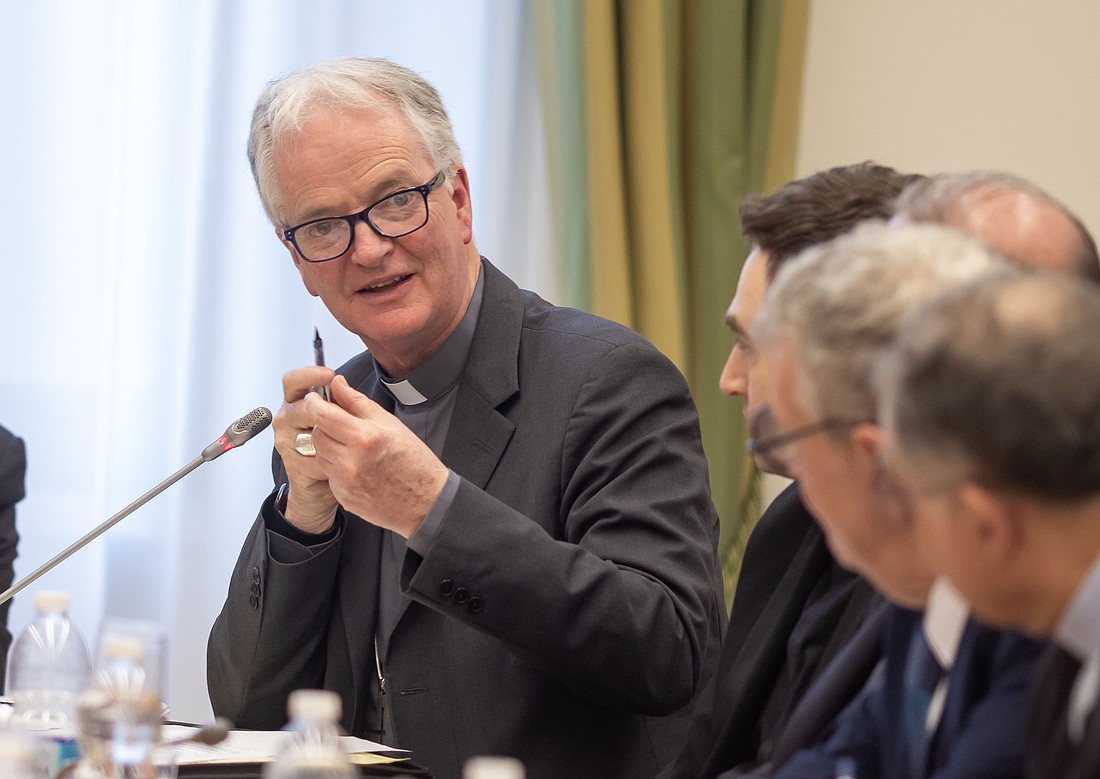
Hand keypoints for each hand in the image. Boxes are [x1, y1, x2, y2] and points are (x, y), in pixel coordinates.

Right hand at [274, 365, 339, 532]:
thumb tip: (340, 381)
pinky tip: (338, 462)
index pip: (292, 381)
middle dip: (326, 415)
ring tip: (342, 445)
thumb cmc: (336, 445)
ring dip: (332, 440)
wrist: (326, 484)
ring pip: (310, 434)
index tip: (328, 375)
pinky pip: (316, 458)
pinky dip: (332, 461)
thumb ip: (343, 400)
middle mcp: (286, 418)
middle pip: (302, 407)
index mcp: (296, 401)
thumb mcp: (346, 418)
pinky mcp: (292, 464)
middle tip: (344, 423)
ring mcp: (286, 442)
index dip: (309, 375)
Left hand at [300, 375, 448, 537]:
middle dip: (323, 426)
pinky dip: (337, 467)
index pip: (323, 415)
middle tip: (339, 424)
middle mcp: (351, 462)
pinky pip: (329, 475)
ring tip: (352, 447)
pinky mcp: (343, 497)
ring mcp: (345, 482)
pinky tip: (357, 467)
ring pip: (321, 456)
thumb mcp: (391, 424)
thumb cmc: (414, 461)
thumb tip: (337, 383)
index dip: (314, 403)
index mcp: (365, 438)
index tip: (315, 398)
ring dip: (329, 447)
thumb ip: (358, 402)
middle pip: (317, 436)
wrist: (426, 501)